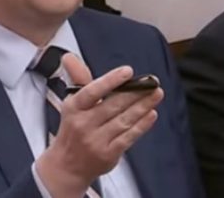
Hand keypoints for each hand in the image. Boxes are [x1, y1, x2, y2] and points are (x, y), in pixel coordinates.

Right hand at [36, 56, 162, 197]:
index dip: (110, 80)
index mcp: (74, 108)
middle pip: (113, 105)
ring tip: (156, 94)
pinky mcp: (108, 154)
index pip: (92, 91)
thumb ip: (78, 79)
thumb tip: (69, 57)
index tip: (127, 71)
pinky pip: (128, 137)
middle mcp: (83, 124)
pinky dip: (142, 125)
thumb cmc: (73, 129)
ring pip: (124, 120)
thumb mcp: (72, 103)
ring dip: (143, 106)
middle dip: (136, 92)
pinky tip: (151, 114)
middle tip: (152, 82)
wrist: (66, 166)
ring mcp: (96, 141)